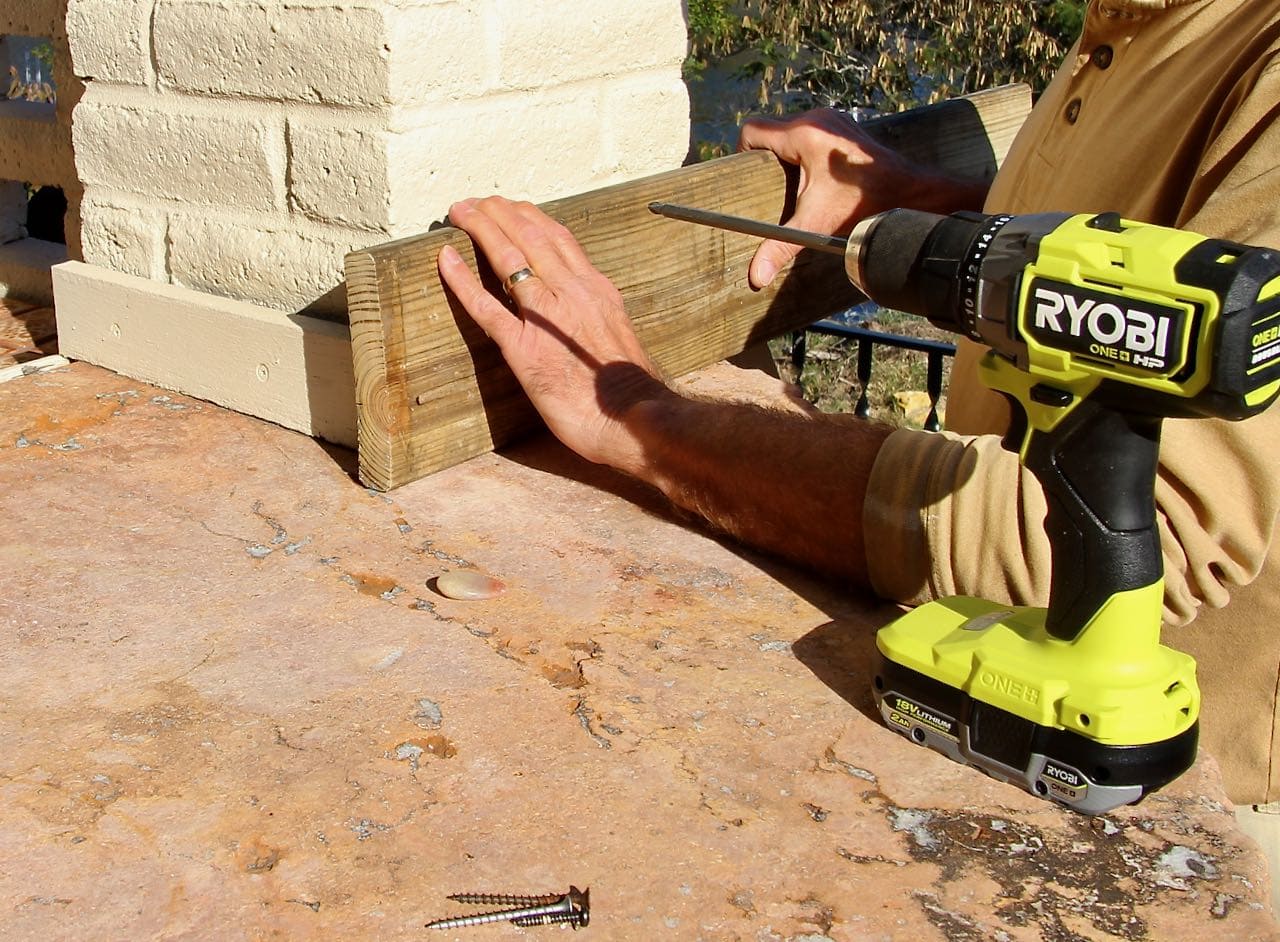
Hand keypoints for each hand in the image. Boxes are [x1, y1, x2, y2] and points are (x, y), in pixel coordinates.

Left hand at [438, 197, 669, 474]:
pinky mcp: (525, 349)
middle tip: (476, 202)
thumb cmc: (629, 389)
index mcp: (595, 290)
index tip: (511, 208)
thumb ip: (595, 314)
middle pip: (531, 237)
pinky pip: (487, 307)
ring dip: (481, 229)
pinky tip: (445, 260)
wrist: (632, 419)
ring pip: (510, 259)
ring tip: (459, 212)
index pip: (559, 238)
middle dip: (500, 213)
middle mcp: (572, 293)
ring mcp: (546, 318)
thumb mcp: (616, 335)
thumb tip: (582, 310)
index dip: (530, 218)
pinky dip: (463, 280)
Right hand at [738, 108, 929, 287]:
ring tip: (790, 184)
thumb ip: (781, 248)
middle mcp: (815, 119)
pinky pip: (811, 132)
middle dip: (765, 158)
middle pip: (771, 130)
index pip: (752, 130)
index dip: (743, 154)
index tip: (749, 178)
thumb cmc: (862, 204)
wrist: (908, 192)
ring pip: (791, 130)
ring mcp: (833, 119)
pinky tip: (812, 177)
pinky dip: (805, 151)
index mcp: (802, 134)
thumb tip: (755, 277)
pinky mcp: (844, 127)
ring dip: (786, 154)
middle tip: (768, 188)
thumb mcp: (814, 225)